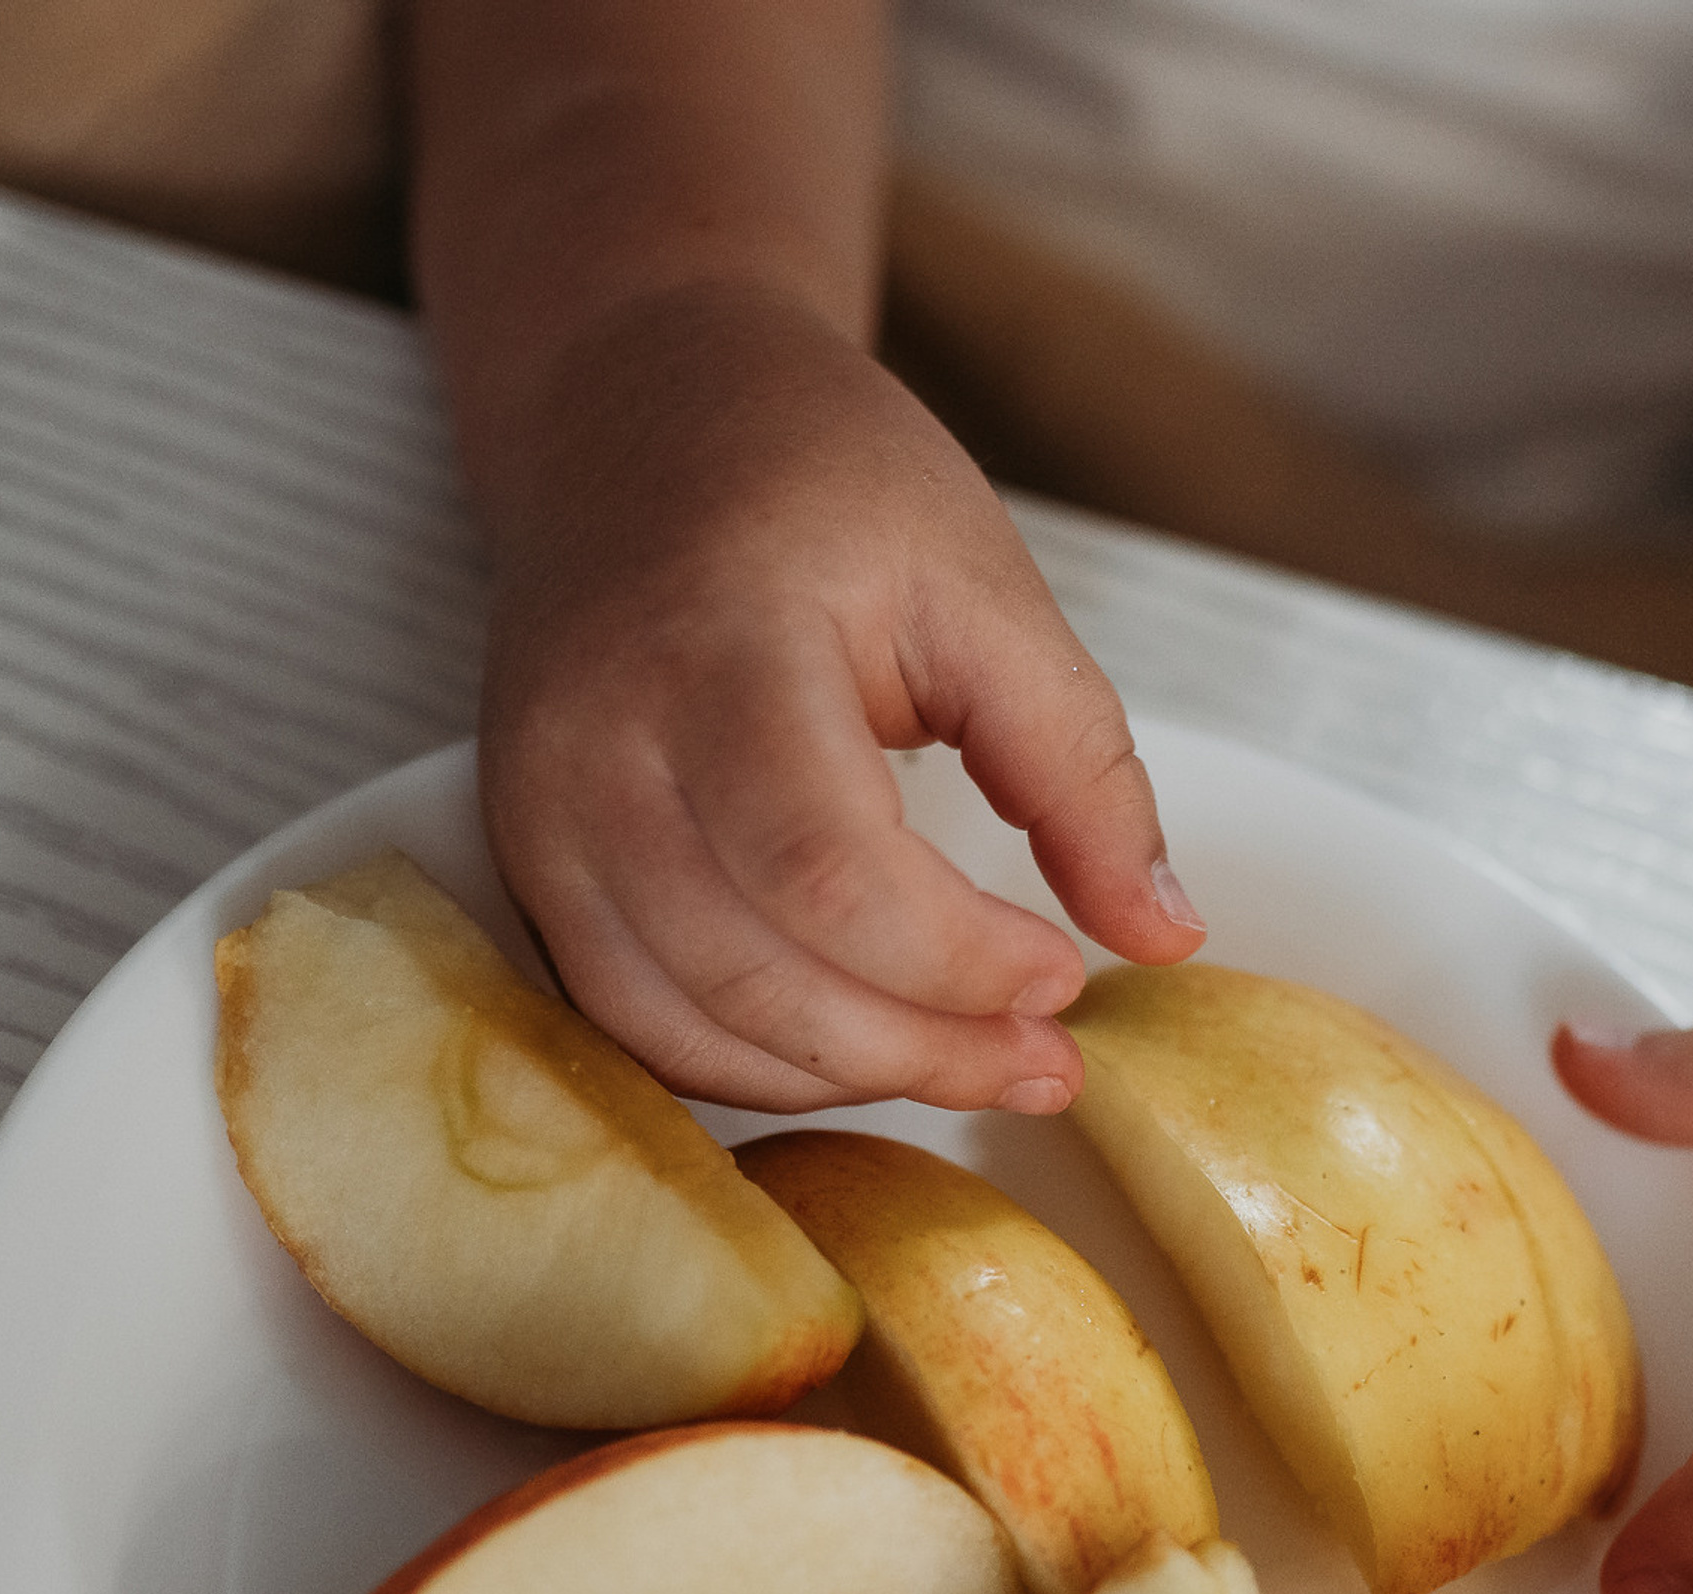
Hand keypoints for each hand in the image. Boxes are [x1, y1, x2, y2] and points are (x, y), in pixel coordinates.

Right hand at [473, 284, 1203, 1115]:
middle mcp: (594, 748)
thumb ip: (1080, 768)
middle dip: (922, 1050)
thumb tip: (1164, 937)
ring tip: (977, 1061)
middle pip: (756, 976)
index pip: (828, 872)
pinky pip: (636, 1025)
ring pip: (690, 1028)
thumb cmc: (815, 480)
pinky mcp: (528, 865)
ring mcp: (537, 817)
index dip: (957, 962)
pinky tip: (868, 1047)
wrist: (634, 417)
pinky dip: (761, 1067)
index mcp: (715, 650)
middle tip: (1046, 1061)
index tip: (1065, 979)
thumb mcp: (983, 586)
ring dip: (851, 1076)